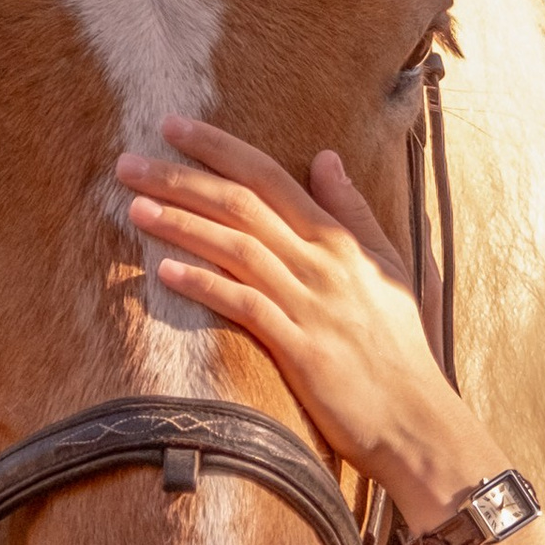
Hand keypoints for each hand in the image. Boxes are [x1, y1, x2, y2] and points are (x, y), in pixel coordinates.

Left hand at [116, 120, 469, 495]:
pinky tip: (166, 272)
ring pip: (237, 249)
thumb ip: (354, 211)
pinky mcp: (302, 352)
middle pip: (242, 206)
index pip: (270, 176)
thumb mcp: (389, 267)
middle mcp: (323, 265)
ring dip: (182, 225)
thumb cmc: (400, 347)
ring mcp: (311, 307)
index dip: (218, 148)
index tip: (172, 125)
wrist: (417, 419)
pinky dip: (205, 286)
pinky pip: (246, 308)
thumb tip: (326, 156)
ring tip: (134, 207)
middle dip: (180, 179)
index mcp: (340, 240)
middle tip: (127, 163)